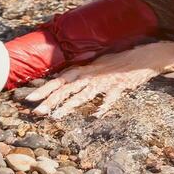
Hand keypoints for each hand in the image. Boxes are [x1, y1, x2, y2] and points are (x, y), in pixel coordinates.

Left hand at [21, 41, 173, 118]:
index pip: (60, 80)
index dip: (44, 88)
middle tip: (35, 112)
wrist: (144, 56)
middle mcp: (92, 75)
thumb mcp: (98, 65)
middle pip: (67, 88)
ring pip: (84, 94)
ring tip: (55, 116)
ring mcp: (106, 81)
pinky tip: (95, 116)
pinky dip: (103, 107)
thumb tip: (63, 80)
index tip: (29, 98)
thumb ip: (83, 74)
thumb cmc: (120, 62)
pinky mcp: (120, 87)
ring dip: (69, 105)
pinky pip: (110, 98)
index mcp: (85, 70)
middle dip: (50, 100)